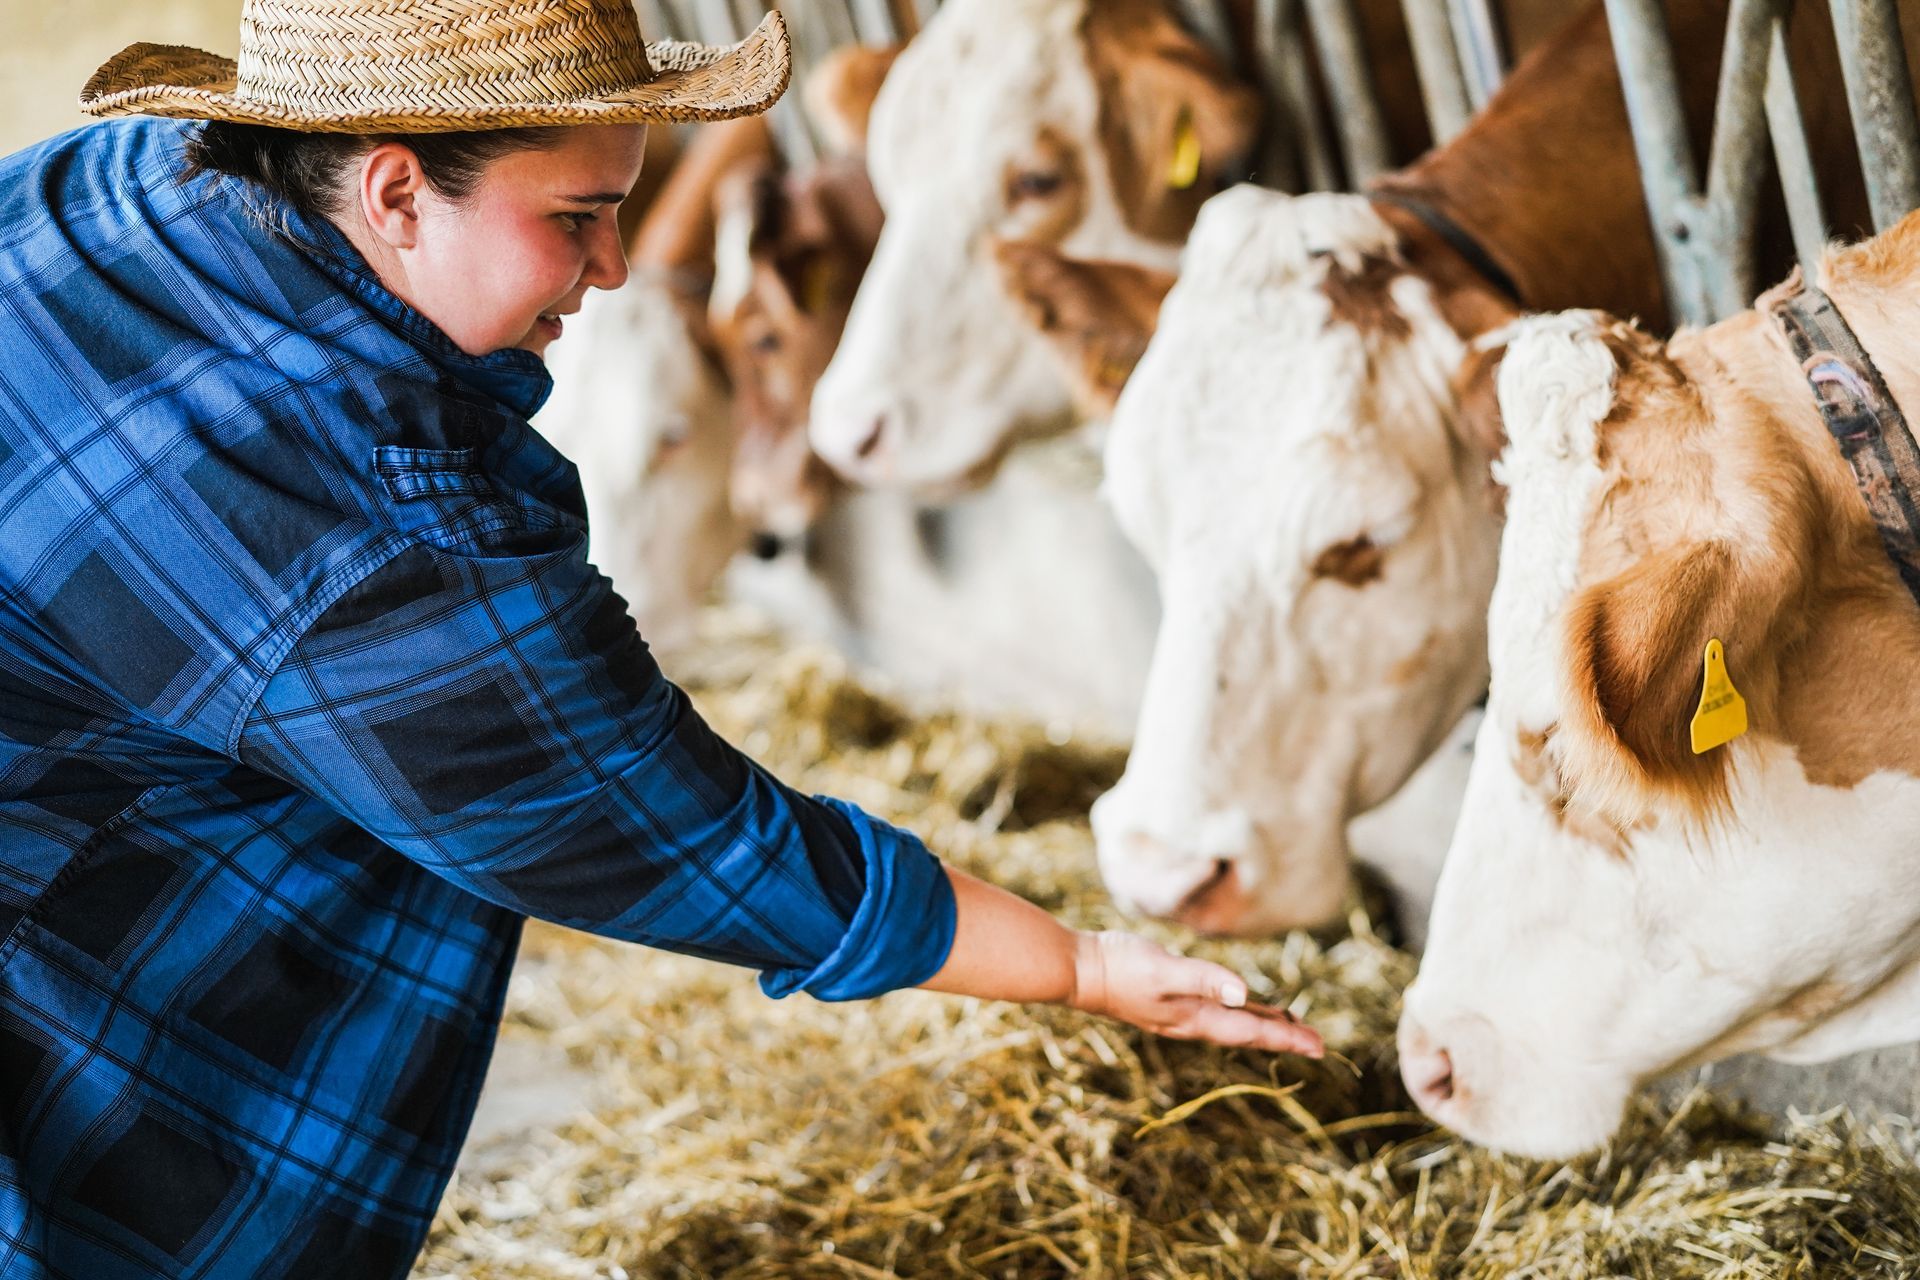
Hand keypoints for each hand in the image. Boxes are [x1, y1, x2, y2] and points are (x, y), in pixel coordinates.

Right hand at [1069, 930, 1323, 1056]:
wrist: (1078, 970)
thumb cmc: (1120, 968)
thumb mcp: (1164, 970)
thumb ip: (1204, 980)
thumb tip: (1244, 993)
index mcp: (1195, 1018)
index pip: (1251, 1031)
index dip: (1288, 1038)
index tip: (1320, 1046)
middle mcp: (1191, 1020)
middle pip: (1246, 1032)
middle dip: (1282, 1035)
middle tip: (1316, 1041)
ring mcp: (1179, 1011)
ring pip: (1231, 1021)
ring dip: (1261, 1023)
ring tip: (1288, 1022)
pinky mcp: (1168, 997)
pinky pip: (1214, 1008)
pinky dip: (1236, 1007)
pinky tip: (1239, 1000)